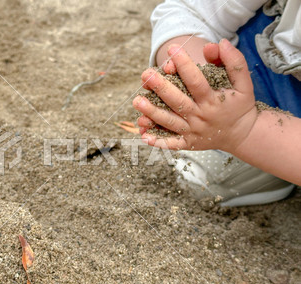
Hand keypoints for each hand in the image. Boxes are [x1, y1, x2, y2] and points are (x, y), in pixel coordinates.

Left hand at [133, 39, 257, 152]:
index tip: (172, 49)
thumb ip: (234, 62)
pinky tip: (144, 135)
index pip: (196, 81)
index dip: (184, 64)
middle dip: (160, 88)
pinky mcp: (188, 143)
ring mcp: (193, 131)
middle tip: (146, 74)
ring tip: (137, 101)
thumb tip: (219, 42)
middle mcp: (200, 116)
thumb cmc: (240, 105)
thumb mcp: (244, 83)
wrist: (242, 134)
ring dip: (152, 113)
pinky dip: (158, 142)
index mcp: (212, 100)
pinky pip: (171, 144)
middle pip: (178, 101)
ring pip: (170, 122)